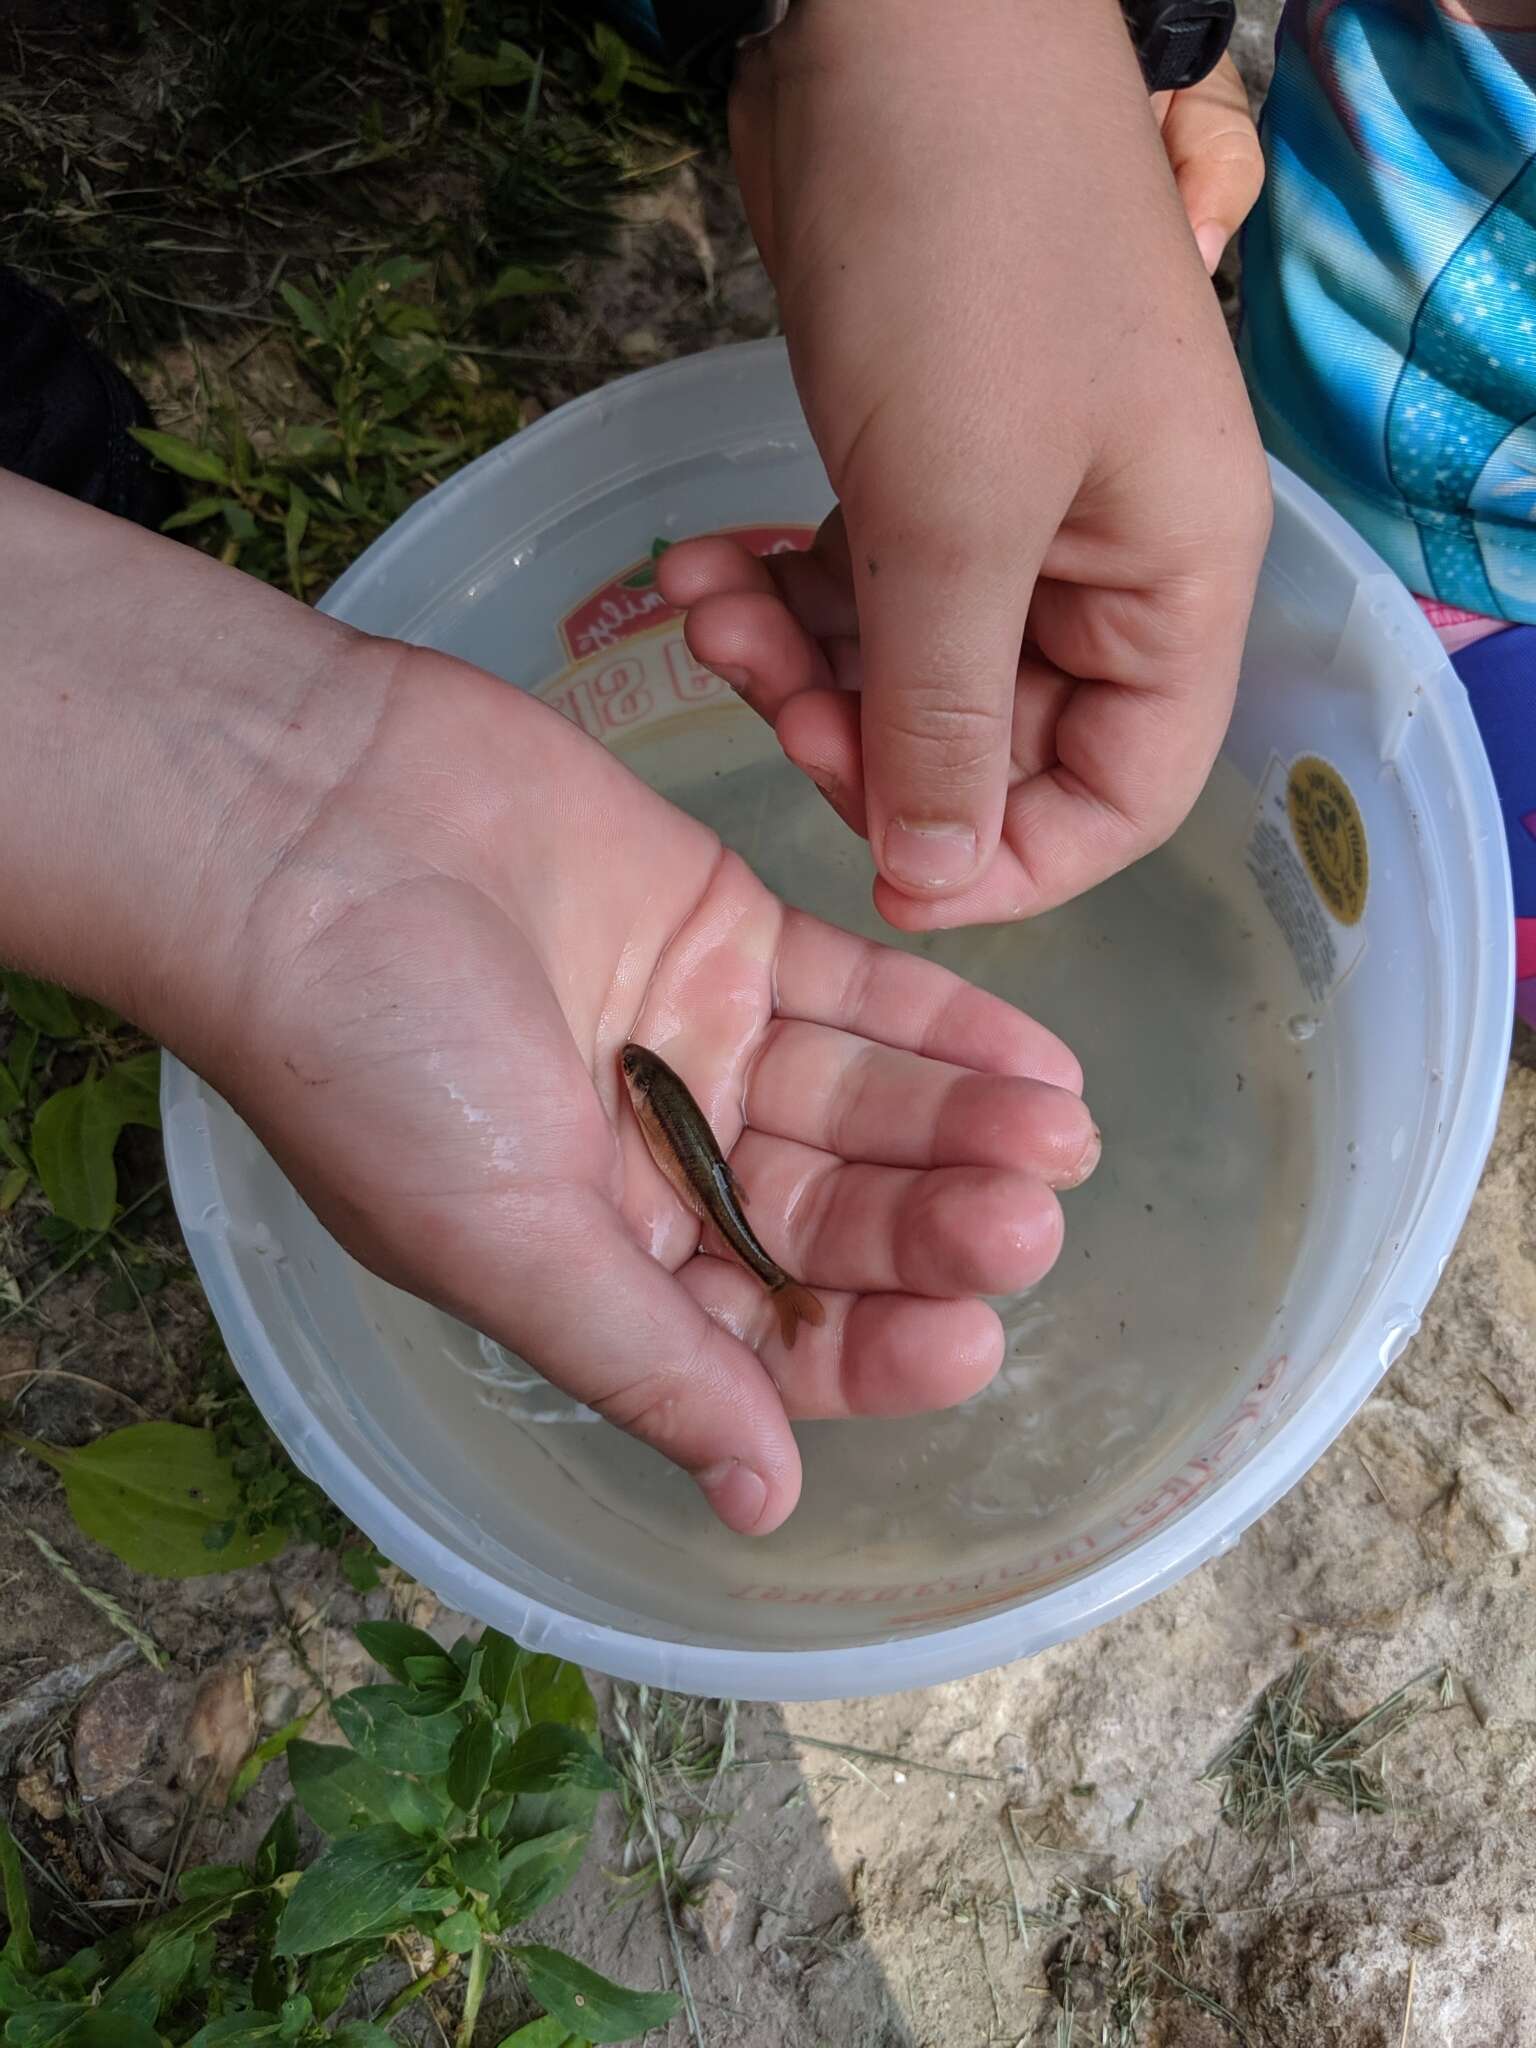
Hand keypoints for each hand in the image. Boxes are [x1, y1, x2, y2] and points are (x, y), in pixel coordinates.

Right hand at [1, 476, 1097, 1535]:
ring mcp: (693, 1035)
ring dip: (960, 1129)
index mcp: (591, 1257)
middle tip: (1023, 1226)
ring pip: (858, 1104)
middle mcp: (652, 1158)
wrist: (303, 822)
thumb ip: (646, 1362)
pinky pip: (857, 986)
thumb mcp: (503, 1242)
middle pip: (827, 1215)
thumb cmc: (374, 1058)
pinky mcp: (721, 921)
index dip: (867, 1345)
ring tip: (1058, 1141)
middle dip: (929, 1229)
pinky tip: (1034, 1063)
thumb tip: (762, 1507)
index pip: (762, 1330)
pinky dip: (944, 1024)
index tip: (969, 1340)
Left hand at [659, 0, 1269, 927]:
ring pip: (908, 666)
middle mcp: (1109, 567)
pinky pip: (862, 588)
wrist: (895, 25)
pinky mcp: (926, 469)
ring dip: (798, 663)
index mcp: (1175, 587)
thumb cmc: (964, 260)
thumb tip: (938, 880)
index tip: (878, 871)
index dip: (1003, 860)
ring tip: (703, 607)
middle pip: (996, 741)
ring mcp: (1015, 514)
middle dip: (864, 739)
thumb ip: (944, 716)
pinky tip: (700, 565)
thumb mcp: (956, 516)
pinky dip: (782, 592)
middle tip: (760, 699)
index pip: (1118, 797)